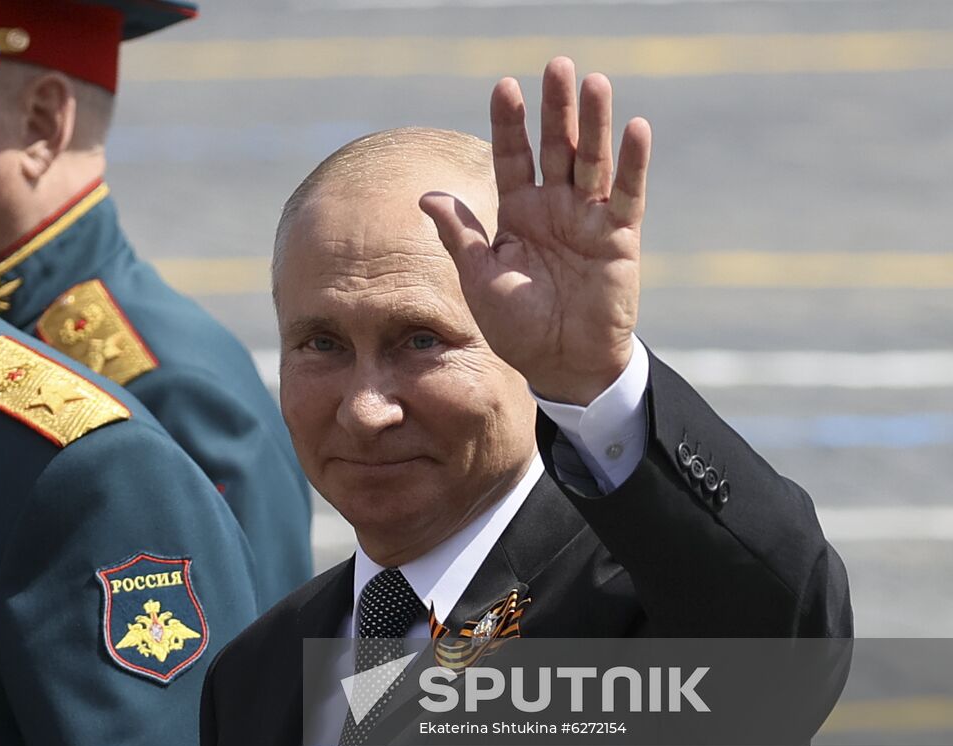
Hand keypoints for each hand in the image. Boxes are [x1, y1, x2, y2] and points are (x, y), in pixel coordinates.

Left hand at [421, 56, 650, 405]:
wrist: (559, 365)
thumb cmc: (516, 326)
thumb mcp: (479, 278)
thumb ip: (459, 235)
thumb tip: (426, 195)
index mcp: (518, 213)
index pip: (513, 158)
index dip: (510, 124)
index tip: (503, 86)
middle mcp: (555, 207)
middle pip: (555, 147)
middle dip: (555, 108)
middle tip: (556, 64)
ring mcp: (589, 219)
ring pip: (591, 161)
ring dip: (593, 122)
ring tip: (593, 82)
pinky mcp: (619, 238)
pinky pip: (628, 195)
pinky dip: (633, 163)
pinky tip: (635, 128)